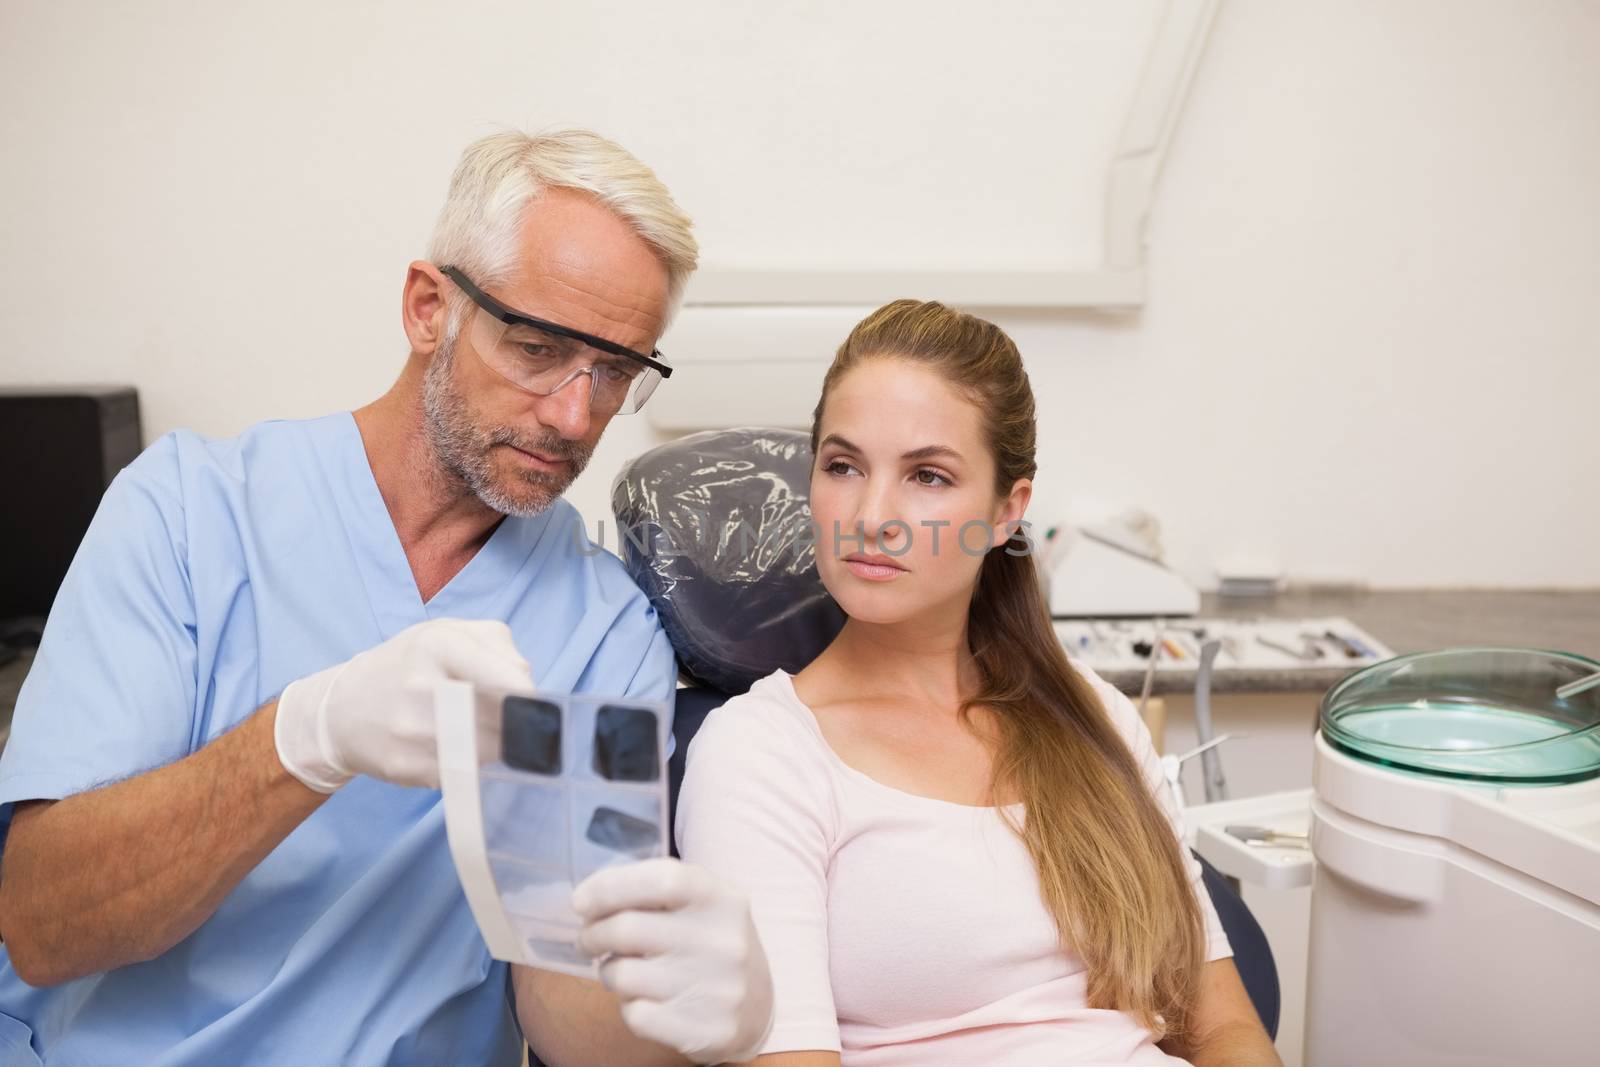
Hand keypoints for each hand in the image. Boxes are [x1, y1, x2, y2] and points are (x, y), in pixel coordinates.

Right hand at [274, 618, 532, 791]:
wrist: (342, 709)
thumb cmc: (407, 665)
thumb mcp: (446, 633)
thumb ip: (497, 644)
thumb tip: (525, 681)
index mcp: (437, 645)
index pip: (504, 676)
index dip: (529, 696)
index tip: (538, 705)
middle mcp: (422, 686)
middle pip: (501, 717)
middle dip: (517, 723)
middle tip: (519, 723)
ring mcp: (412, 731)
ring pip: (488, 749)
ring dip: (498, 746)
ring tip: (484, 732)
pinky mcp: (406, 767)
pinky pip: (464, 772)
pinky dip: (472, 764)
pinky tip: (459, 750)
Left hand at [574, 858, 774, 1064]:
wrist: (758, 1006)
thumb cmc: (710, 943)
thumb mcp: (700, 904)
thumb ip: (655, 890)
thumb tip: (590, 899)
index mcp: (721, 898)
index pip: (660, 879)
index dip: (610, 887)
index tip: (581, 901)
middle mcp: (723, 940)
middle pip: (627, 928)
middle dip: (593, 933)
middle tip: (588, 938)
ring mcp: (717, 988)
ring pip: (623, 976)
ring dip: (608, 972)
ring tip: (620, 970)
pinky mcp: (704, 1029)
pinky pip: (635, 1014)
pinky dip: (628, 1006)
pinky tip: (644, 999)